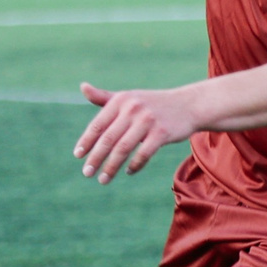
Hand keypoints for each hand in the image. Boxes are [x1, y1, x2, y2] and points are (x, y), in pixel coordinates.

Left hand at [74, 81, 201, 183]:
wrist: (189, 105)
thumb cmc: (154, 104)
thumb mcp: (129, 98)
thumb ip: (104, 97)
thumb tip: (82, 87)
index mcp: (121, 100)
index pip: (98, 124)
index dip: (86, 141)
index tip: (78, 155)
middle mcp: (133, 108)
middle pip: (108, 139)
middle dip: (95, 158)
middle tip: (86, 173)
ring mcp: (148, 120)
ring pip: (123, 148)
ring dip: (111, 167)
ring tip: (103, 179)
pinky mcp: (162, 132)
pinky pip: (143, 154)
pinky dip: (134, 165)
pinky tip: (128, 171)